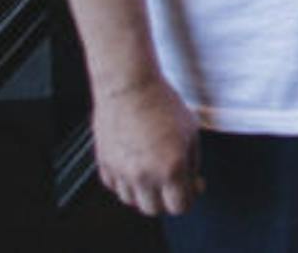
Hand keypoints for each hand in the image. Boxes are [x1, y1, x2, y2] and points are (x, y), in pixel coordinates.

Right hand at [91, 75, 202, 216]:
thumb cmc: (162, 103)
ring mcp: (122, 172)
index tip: (192, 186)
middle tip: (172, 181)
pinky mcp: (105, 165)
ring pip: (133, 201)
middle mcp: (145, 175)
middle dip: (166, 198)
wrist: (130, 87)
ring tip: (152, 170)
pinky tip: (134, 164)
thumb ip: (192, 163)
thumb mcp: (191, 132)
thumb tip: (193, 182)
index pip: (180, 206)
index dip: (189, 197)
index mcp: (171, 167)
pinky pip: (115, 187)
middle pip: (154, 210)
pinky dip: (125, 182)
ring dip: (144, 192)